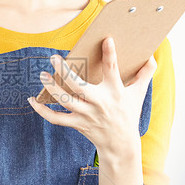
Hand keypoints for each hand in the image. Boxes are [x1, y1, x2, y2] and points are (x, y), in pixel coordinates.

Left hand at [28, 37, 156, 155]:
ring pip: (64, 100)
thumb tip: (152, 57)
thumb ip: (145, 75)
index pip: (113, 69)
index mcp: (115, 92)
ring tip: (42, 74)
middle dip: (63, 71)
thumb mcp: (139, 94)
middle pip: (78, 86)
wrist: (121, 145)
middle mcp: (99, 102)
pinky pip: (55, 118)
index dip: (110, 54)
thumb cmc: (128, 114)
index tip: (106, 39)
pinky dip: (42, 110)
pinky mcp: (77, 123)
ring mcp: (86, 114)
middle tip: (53, 58)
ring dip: (50, 88)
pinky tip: (32, 100)